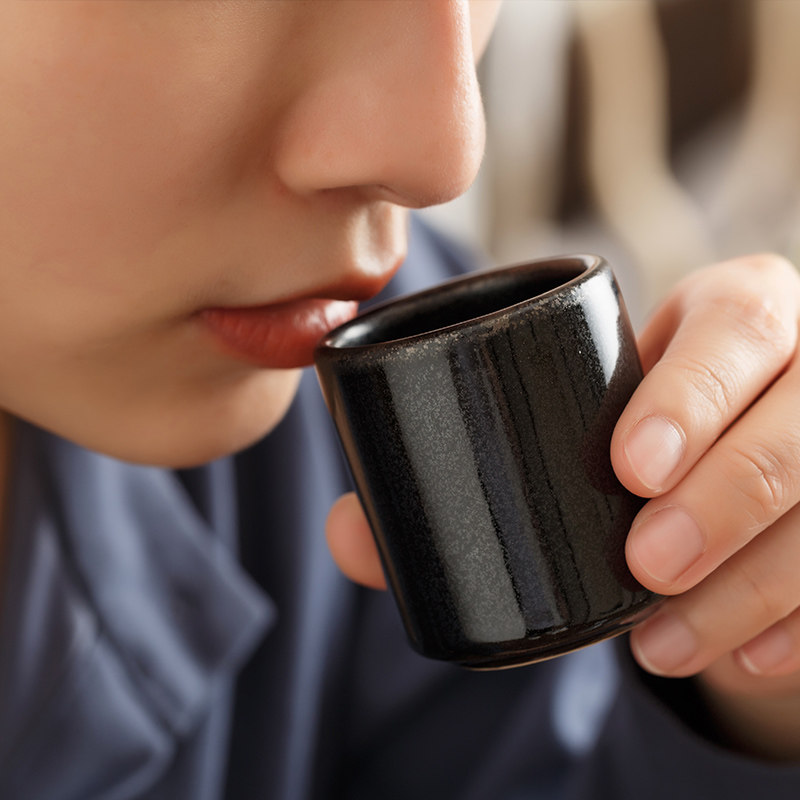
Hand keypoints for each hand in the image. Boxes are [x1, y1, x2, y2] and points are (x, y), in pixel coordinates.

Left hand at [327, 253, 799, 758]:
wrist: (723, 448)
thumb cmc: (640, 421)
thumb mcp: (573, 409)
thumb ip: (463, 461)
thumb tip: (352, 531)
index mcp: (735, 310)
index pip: (737, 325)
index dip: (693, 393)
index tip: (626, 470)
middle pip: (798, 420)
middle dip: (725, 495)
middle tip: (644, 563)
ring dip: (754, 582)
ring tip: (665, 641)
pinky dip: (796, 621)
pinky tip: (743, 657)